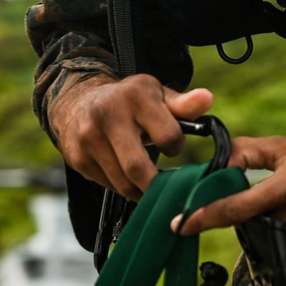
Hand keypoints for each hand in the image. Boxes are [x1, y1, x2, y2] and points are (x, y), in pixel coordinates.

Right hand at [50, 73, 212, 200]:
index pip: (168, 137)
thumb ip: (183, 104)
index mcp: (135, 96)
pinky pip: (108, 186)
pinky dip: (123, 187)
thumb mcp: (156, 95)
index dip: (176, 148)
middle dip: (157, 185)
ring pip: (123, 183)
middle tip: (167, 188)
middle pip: (138, 168)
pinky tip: (128, 177)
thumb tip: (207, 100)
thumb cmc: (127, 101)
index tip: (173, 148)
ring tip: (150, 183)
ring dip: (141, 190)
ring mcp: (89, 139)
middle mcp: (108, 115)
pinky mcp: (78, 159)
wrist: (77, 103)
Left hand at [172, 136, 285, 238]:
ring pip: (253, 232)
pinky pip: (269, 240)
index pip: (233, 208)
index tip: (180, 225)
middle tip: (198, 214)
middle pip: (238, 224)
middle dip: (220, 218)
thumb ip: (248, 151)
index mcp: (280, 192)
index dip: (203, 217)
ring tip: (243, 209)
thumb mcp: (285, 148)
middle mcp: (284, 219)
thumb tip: (218, 162)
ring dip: (242, 222)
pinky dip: (259, 230)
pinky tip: (263, 218)